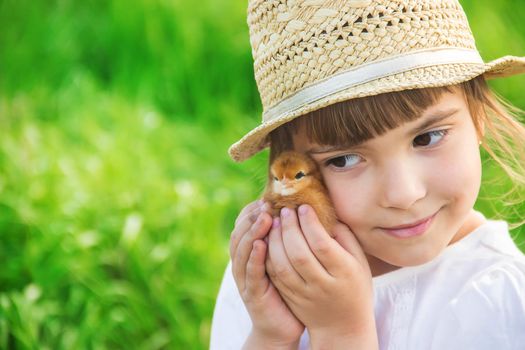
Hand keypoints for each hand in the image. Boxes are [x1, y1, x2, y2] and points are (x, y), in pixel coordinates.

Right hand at [230, 200, 304, 348]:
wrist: (282, 326)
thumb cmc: (288, 290)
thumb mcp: (284, 260)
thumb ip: (285, 239)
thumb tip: (300, 211)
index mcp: (250, 254)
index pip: (244, 226)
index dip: (252, 211)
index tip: (266, 197)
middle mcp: (243, 264)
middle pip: (239, 234)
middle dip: (251, 217)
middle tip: (265, 203)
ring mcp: (245, 279)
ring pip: (242, 251)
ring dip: (252, 232)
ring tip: (264, 217)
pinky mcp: (252, 294)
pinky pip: (251, 273)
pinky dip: (254, 257)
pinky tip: (261, 245)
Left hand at [266, 205, 377, 348]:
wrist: (344, 326)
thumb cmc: (354, 285)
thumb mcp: (359, 261)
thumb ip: (345, 237)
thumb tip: (326, 214)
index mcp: (344, 273)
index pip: (322, 244)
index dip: (310, 223)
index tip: (303, 207)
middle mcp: (324, 285)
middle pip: (299, 254)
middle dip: (289, 228)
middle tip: (285, 210)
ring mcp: (305, 294)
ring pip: (283, 265)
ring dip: (274, 240)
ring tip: (273, 221)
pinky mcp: (291, 299)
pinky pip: (275, 276)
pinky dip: (268, 256)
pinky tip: (268, 240)